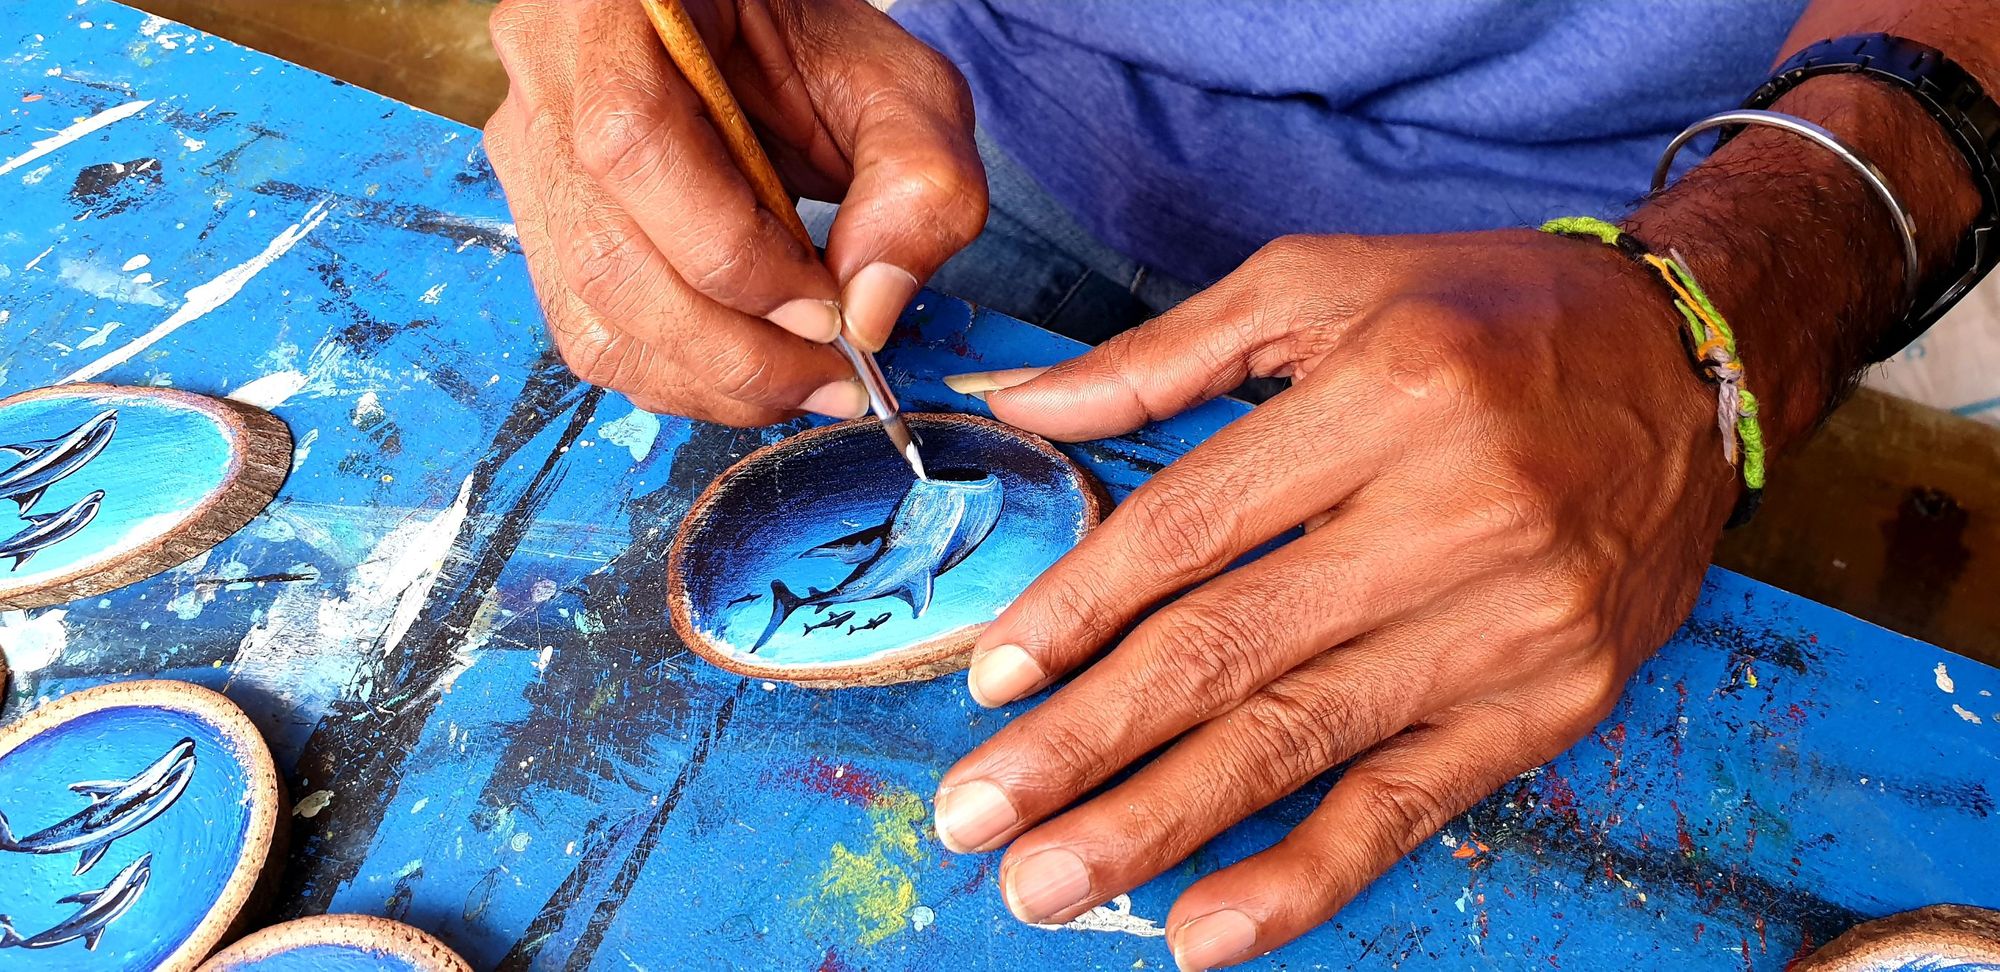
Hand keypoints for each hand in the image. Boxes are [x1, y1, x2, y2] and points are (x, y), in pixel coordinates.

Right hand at [483, 0, 985, 423]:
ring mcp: (530, 149)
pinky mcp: (546, 218)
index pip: (634, 142)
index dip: (731, 253)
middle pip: (606, 253)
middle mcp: (545, 71)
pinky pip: (591, 329)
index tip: (827, 311)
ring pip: (591, 310)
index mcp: (612, 4)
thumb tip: (868, 313)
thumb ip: (915, 181)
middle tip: (830, 380)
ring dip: (706, 378)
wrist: (763, 39)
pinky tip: (750, 375)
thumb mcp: (902, 91)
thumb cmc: (824, 50)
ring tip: (802, 385)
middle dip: (730, 347)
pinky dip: (679, 374)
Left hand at [934, 231, 1740, 968]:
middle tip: (974, 817)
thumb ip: (1162, 355)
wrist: (1697, 365)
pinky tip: (1207, 930)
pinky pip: (1411, 807)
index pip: (1193, 528)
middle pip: (1230, 652)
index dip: (1080, 609)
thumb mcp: (1323, 284)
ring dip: (1161, 825)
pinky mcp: (1551, 704)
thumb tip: (1018, 410)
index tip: (994, 683)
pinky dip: (1306, 877)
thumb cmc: (1490, 316)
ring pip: (1302, 743)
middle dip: (1086, 747)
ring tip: (1050, 883)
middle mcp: (1454, 515)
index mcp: (1387, 394)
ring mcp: (1509, 625)